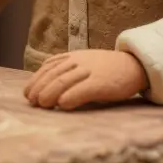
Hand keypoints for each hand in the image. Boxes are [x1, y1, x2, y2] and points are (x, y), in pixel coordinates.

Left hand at [23, 49, 147, 109]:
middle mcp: (78, 62)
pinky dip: (71, 96)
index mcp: (73, 57)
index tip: (27, 93)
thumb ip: (67, 69)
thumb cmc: (107, 68)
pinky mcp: (101, 83)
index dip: (36, 80)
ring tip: (41, 104)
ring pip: (64, 81)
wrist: (135, 65)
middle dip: (39, 87)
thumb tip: (45, 84)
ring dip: (49, 92)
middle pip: (53, 74)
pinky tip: (62, 105)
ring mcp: (90, 71)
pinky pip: (83, 89)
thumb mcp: (84, 62)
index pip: (48, 67)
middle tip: (31, 101)